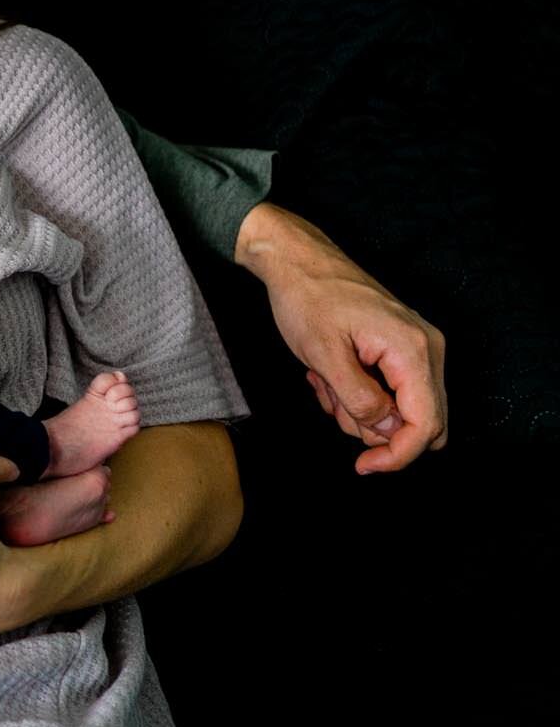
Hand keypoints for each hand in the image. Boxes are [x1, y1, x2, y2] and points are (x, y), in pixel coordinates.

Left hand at [235, 203, 446, 473]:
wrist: (298, 260)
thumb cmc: (308, 298)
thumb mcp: (324, 354)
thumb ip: (358, 399)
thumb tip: (384, 430)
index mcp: (413, 351)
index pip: (426, 425)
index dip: (398, 455)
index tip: (364, 467)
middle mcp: (428, 350)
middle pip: (421, 422)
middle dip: (373, 427)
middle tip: (331, 400)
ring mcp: (418, 348)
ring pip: (402, 410)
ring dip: (359, 408)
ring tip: (324, 378)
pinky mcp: (402, 348)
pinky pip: (391, 391)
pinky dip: (359, 393)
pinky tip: (330, 373)